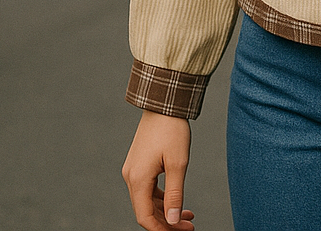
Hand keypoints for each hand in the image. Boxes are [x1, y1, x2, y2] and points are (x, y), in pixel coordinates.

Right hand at [122, 110, 195, 230]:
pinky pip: (147, 188)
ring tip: (188, 215)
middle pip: (146, 211)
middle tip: (189, 225)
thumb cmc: (172, 130)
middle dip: (167, 221)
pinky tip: (176, 199)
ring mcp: (133, 170)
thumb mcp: (178, 163)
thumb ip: (175, 194)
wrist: (163, 103)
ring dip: (165, 210)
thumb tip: (173, 219)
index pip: (145, 217)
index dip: (163, 228)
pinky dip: (161, 197)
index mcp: (138, 179)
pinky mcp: (138, 163)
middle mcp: (131, 177)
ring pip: (147, 201)